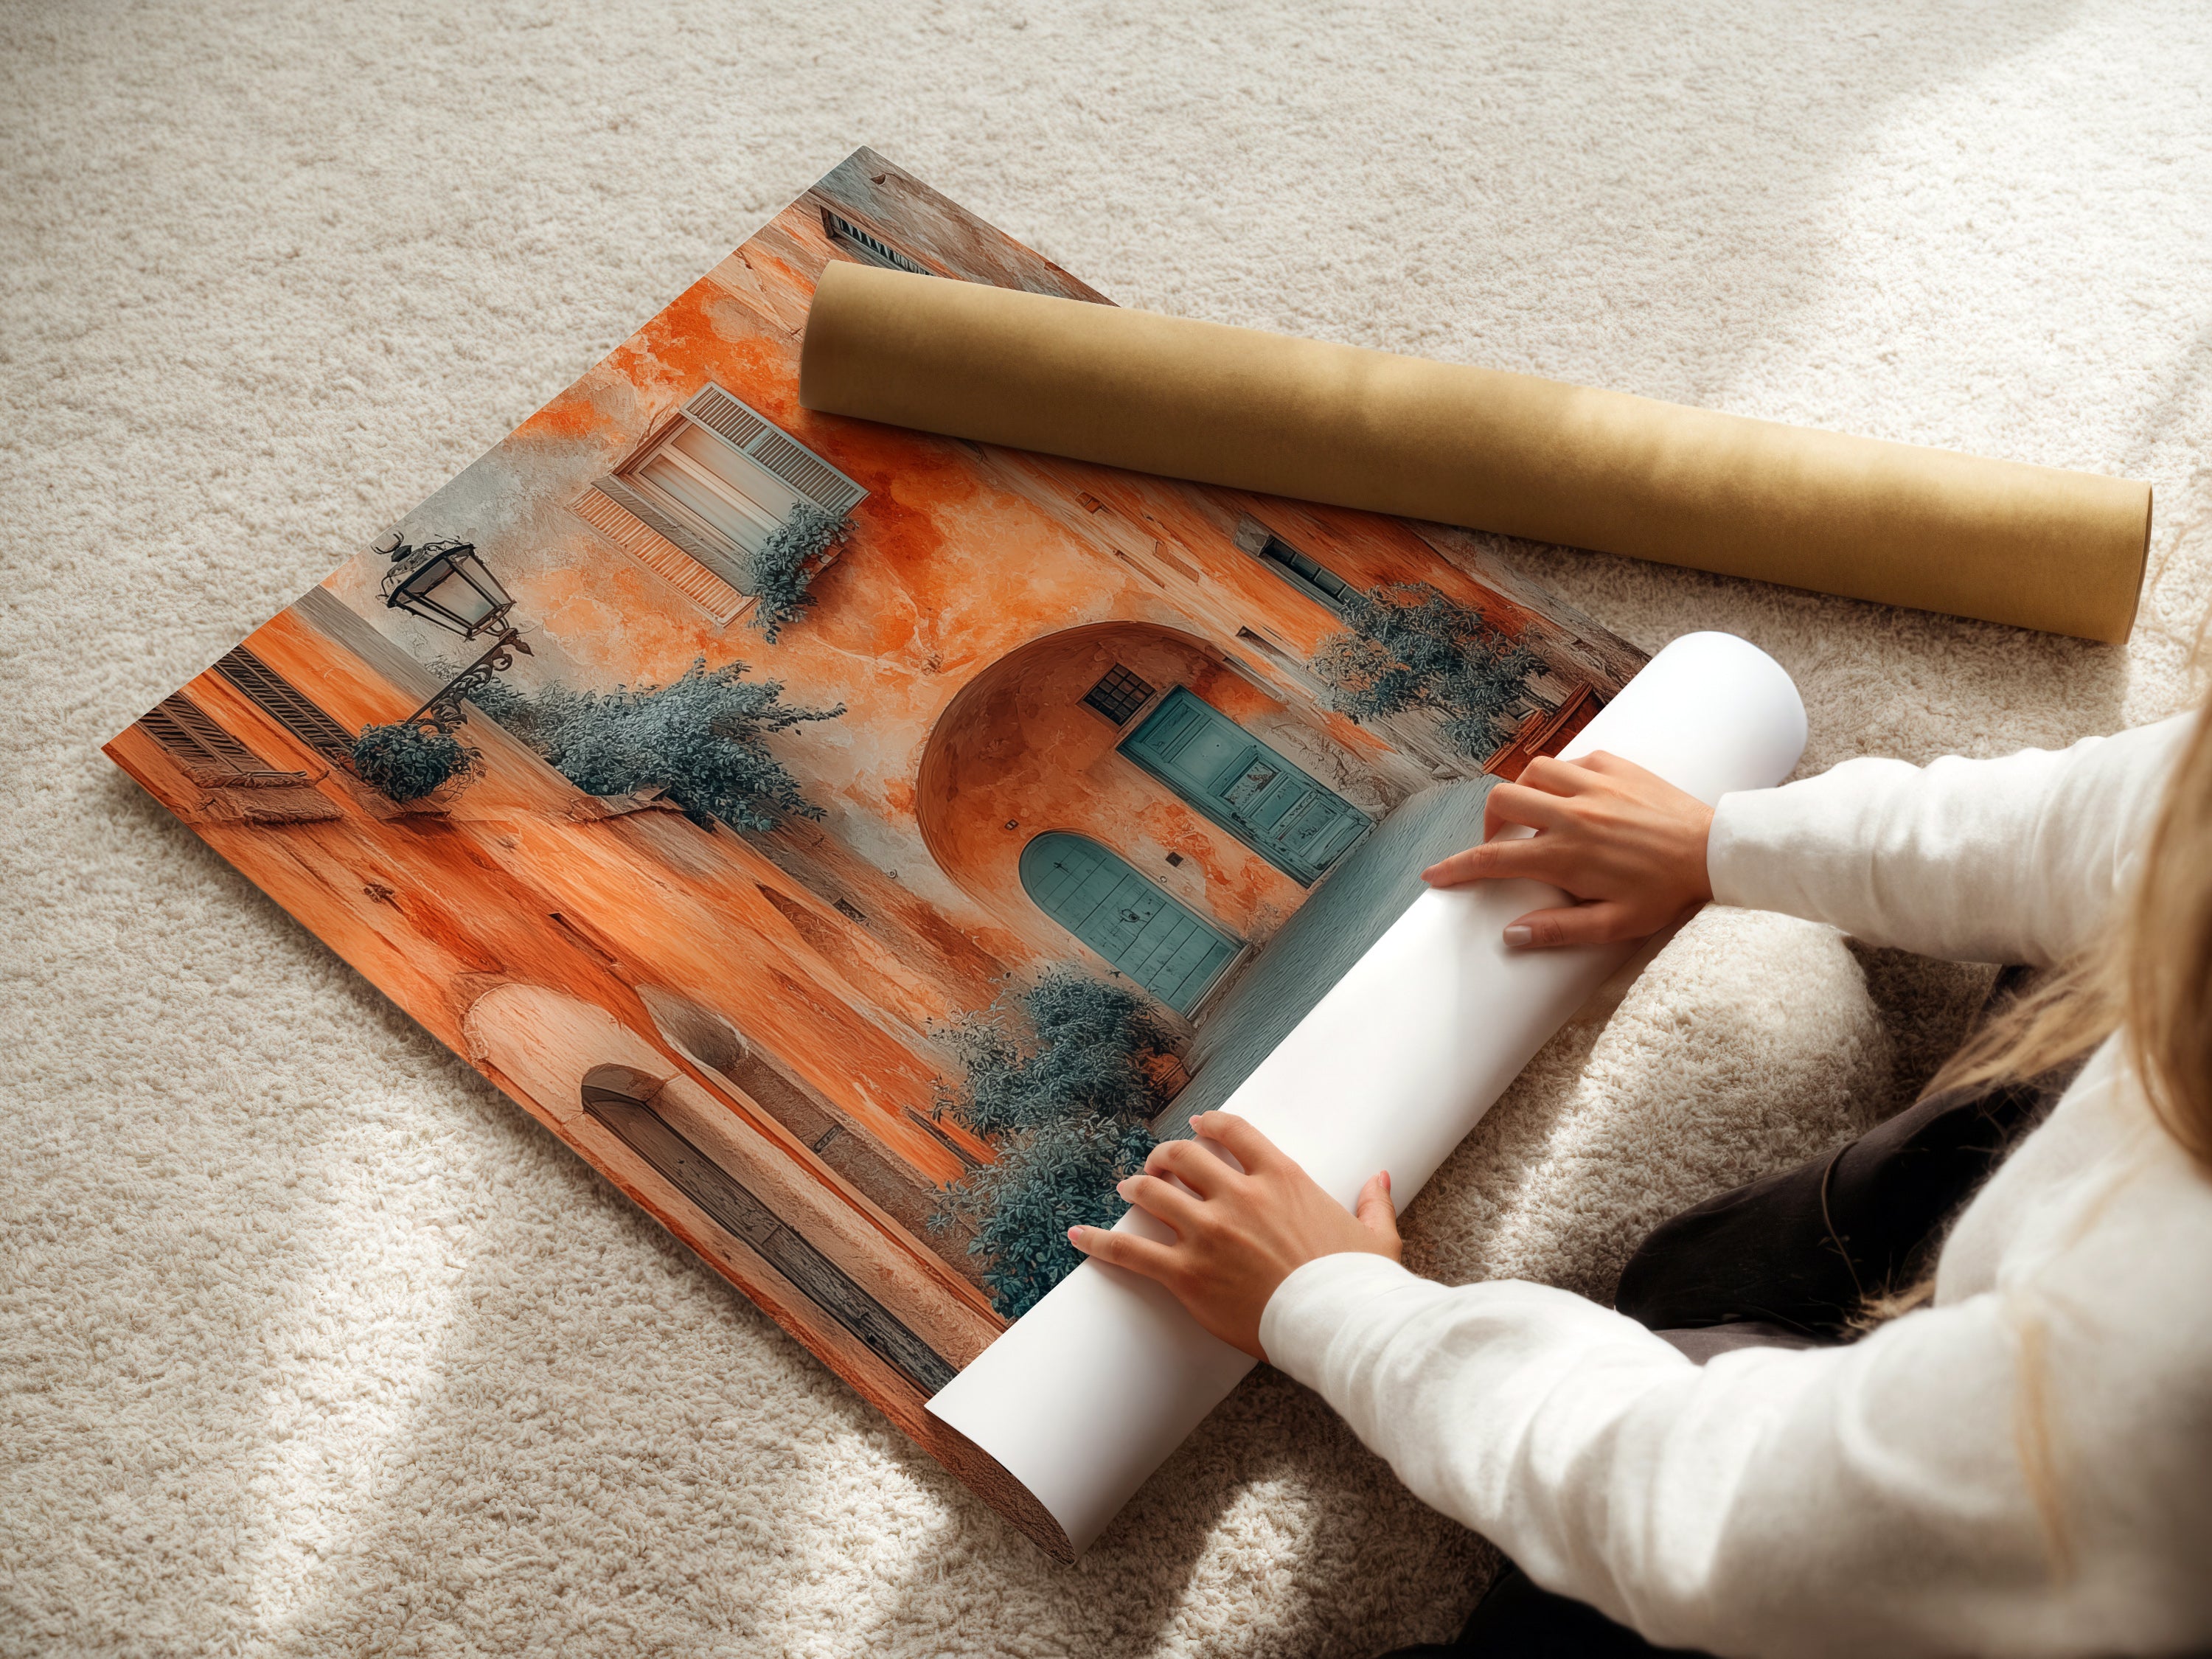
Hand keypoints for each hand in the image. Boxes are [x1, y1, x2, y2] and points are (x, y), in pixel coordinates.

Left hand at [1067, 1111, 1399, 1360]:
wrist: (1339, 1325)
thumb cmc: (1358, 1284)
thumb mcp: (1375, 1236)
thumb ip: (1373, 1201)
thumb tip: (1380, 1178)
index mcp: (1282, 1178)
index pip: (1233, 1132)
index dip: (1208, 1125)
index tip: (1196, 1127)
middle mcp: (1239, 1196)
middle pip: (1184, 1157)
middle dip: (1165, 1156)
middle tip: (1157, 1164)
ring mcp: (1209, 1233)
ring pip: (1153, 1193)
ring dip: (1136, 1187)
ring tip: (1127, 1189)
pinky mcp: (1187, 1274)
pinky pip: (1131, 1251)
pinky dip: (1100, 1241)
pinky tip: (1078, 1235)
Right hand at [1421, 751, 1713, 948]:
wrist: (1716, 851)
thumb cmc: (1667, 893)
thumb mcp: (1615, 925)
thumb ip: (1560, 930)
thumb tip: (1511, 935)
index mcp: (1566, 855)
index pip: (1493, 859)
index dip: (1456, 868)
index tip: (1434, 875)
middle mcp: (1572, 813)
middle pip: (1501, 801)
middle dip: (1488, 823)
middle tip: (1501, 844)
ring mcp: (1594, 784)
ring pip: (1532, 772)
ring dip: (1524, 794)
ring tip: (1537, 817)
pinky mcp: (1616, 765)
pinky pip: (1571, 760)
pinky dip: (1562, 777)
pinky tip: (1574, 797)